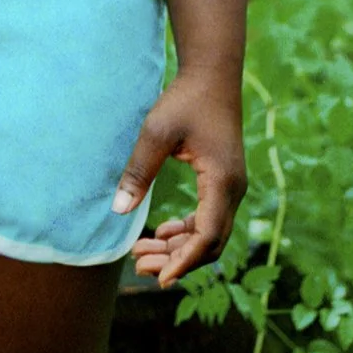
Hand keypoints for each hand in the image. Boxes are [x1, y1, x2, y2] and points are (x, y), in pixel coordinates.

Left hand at [114, 67, 245, 287]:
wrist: (212, 74)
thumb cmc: (185, 99)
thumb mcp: (156, 132)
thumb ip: (139, 171)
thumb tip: (119, 210)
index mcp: (222, 182)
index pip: (206, 236)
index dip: (183, 262)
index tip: (158, 278)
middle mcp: (233, 190)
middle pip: (209, 243)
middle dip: (176, 260)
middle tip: (139, 265)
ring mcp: (231, 187)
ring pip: (209, 234)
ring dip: (179, 247)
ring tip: (143, 252)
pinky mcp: (223, 182)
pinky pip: (209, 218)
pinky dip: (186, 231)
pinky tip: (162, 232)